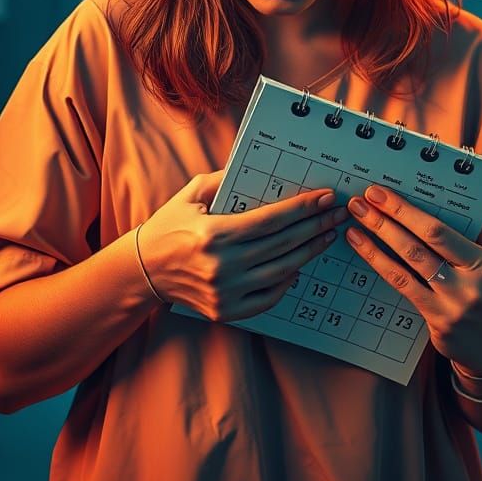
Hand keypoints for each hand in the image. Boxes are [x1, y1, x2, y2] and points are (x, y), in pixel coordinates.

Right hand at [138, 170, 349, 321]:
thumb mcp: (193, 194)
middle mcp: (221, 265)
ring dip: (310, 252)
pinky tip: (300, 263)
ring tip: (327, 235)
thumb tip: (262, 169)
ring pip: (282, 271)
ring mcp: (224, 292)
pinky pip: (269, 297)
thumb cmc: (170, 225)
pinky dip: (288, 280)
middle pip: (283, 245)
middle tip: (338, 213)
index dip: (302, 208)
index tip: (325, 197)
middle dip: (315, 226)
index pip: (271, 220)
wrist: (144, 270)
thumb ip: (226, 179)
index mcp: (213, 233)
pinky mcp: (225, 311)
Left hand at [346, 185, 481, 375]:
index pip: (441, 231)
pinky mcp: (436, 319)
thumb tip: (459, 197)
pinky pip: (402, 285)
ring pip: (408, 263)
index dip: (407, 211)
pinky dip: (379, 262)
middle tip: (362, 200)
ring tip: (356, 221)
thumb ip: (480, 230)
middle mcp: (471, 283)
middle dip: (389, 218)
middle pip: (422, 243)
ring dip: (378, 238)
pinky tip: (362, 247)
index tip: (381, 193)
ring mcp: (453, 303)